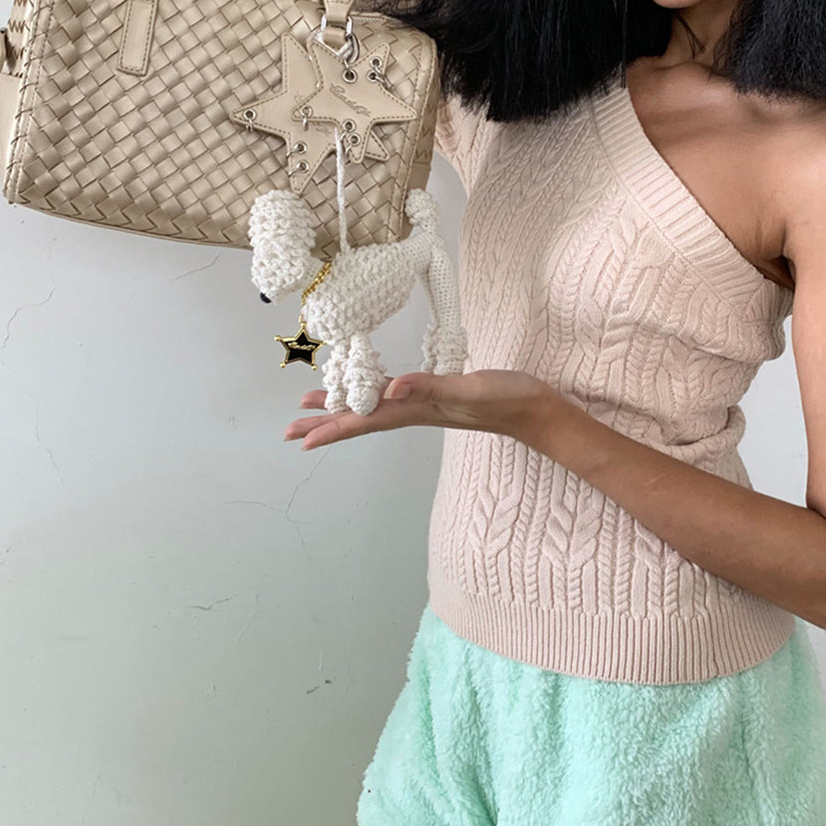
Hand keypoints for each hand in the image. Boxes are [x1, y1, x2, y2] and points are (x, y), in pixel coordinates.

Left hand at [283, 369, 555, 450]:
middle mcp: (416, 409)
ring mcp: (426, 404)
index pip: (366, 419)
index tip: (300, 438)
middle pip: (361, 418)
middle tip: (290, 430)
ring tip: (314, 407)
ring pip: (374, 408)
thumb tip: (392, 389)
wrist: (536, 409)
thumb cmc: (507, 398)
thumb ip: (432, 387)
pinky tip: (369, 391)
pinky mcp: (437, 394)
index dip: (333, 427)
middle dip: (325, 423)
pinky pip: (393, 396)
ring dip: (343, 410)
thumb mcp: (470, 389)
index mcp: (419, 408)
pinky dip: (372, 395)